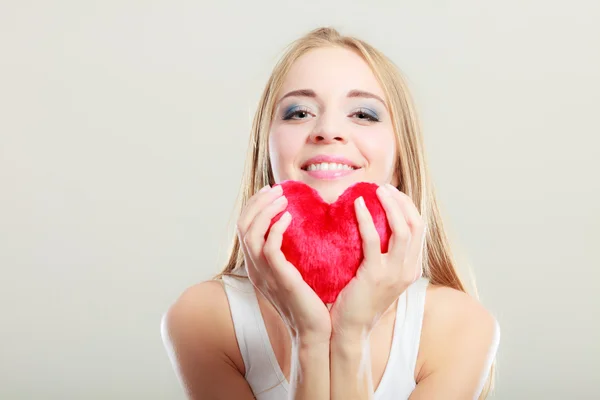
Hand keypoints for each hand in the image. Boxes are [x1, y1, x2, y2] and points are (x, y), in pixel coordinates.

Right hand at [237, 184, 331, 344]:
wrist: (315, 330)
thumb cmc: (309, 301)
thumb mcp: (293, 272)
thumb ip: (288, 252)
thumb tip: (296, 227)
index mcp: (256, 265)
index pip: (243, 227)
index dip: (254, 205)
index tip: (271, 190)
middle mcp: (255, 268)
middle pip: (243, 226)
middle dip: (258, 202)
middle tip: (277, 189)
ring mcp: (265, 274)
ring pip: (250, 233)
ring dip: (265, 210)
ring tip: (283, 198)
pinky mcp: (280, 278)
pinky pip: (269, 248)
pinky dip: (275, 228)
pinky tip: (289, 217)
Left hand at [330, 184, 425, 339]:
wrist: (351, 329)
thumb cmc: (360, 300)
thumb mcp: (380, 276)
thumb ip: (384, 255)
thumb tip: (374, 227)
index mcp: (412, 268)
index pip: (419, 229)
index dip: (408, 207)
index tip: (391, 193)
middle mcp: (408, 270)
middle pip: (417, 225)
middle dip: (402, 201)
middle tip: (384, 187)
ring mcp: (394, 273)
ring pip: (403, 230)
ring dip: (391, 205)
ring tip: (376, 190)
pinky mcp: (375, 275)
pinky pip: (373, 239)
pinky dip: (366, 219)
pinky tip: (357, 206)